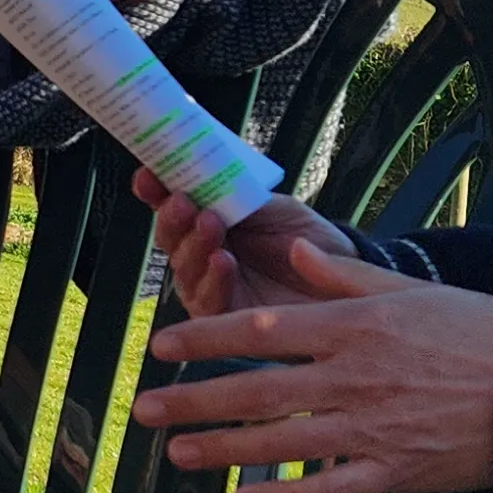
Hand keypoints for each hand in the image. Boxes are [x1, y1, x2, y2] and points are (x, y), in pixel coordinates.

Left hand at [130, 239, 492, 492]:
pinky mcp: (394, 471)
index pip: (259, 330)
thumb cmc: (484, 331)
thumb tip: (290, 248)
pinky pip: (327, 491)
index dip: (205, 340)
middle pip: (255, 391)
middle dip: (192, 401)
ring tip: (176, 455)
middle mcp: (351, 379)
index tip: (162, 347)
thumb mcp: (413, 290)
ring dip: (221, 450)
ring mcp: (370, 429)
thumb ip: (345, 276)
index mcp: (353, 328)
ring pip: (279, 443)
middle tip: (143, 411)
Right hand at [133, 166, 360, 314]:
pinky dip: (213, 279)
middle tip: (182, 200)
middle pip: (169, 237)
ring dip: (192, 243)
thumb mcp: (277, 208)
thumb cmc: (310, 241)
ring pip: (183, 267)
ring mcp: (209, 286)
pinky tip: (223, 260)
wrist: (345, 280)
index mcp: (209, 221)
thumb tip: (207, 176)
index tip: (148, 174)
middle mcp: (201, 254)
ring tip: (210, 223)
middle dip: (171, 217)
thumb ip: (242, 197)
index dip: (155, 190)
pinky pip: (207, 300)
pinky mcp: (224, 319)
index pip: (172, 205)